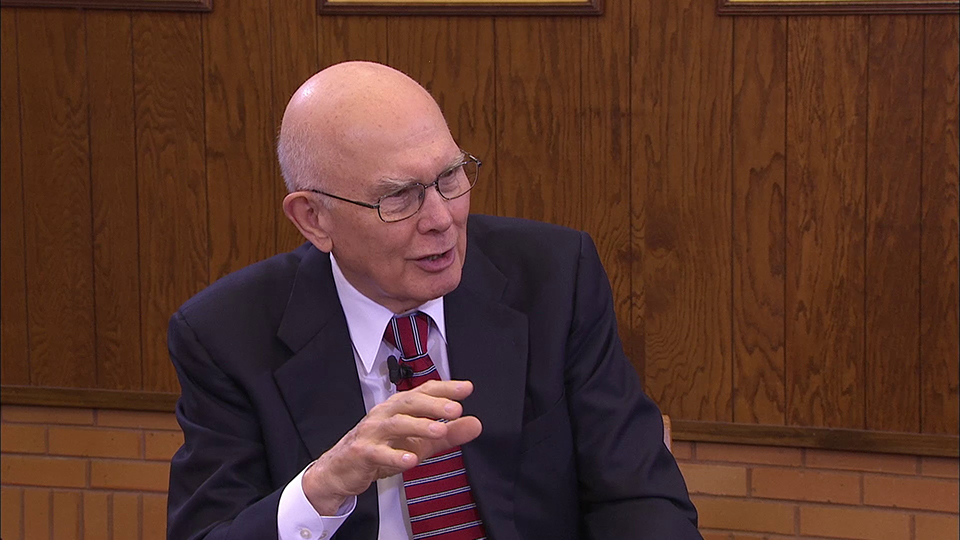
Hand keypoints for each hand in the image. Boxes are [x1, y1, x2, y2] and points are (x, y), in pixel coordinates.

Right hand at [301, 379, 481, 514]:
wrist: (342, 469)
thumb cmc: (380, 450)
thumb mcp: (420, 442)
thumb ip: (448, 434)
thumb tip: (475, 424)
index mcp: (400, 408)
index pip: (424, 391)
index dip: (445, 389)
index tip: (466, 389)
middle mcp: (385, 415)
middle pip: (410, 402)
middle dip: (433, 404)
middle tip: (455, 409)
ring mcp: (372, 432)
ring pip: (396, 424)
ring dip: (419, 426)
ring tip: (439, 430)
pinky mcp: (362, 453)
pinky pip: (379, 452)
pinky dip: (395, 456)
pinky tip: (411, 460)